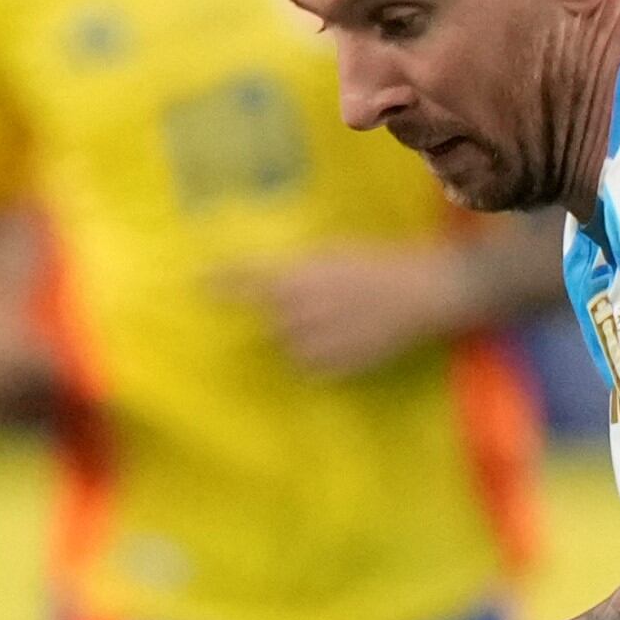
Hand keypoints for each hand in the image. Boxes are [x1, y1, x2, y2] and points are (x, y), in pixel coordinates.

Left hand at [222, 246, 476, 377]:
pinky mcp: (333, 364)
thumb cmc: (380, 264)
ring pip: (291, 344)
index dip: (221, 282)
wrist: (422, 293)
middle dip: (284, 313)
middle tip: (321, 303)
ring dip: (304, 335)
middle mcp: (298, 309)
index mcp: (298, 275)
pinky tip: (349, 338)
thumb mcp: (334, 254)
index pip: (247, 280)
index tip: (197, 284)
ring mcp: (315, 340)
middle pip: (271, 319)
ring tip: (340, 320)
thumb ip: (299, 271)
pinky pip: (312, 364)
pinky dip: (321, 354)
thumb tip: (273, 286)